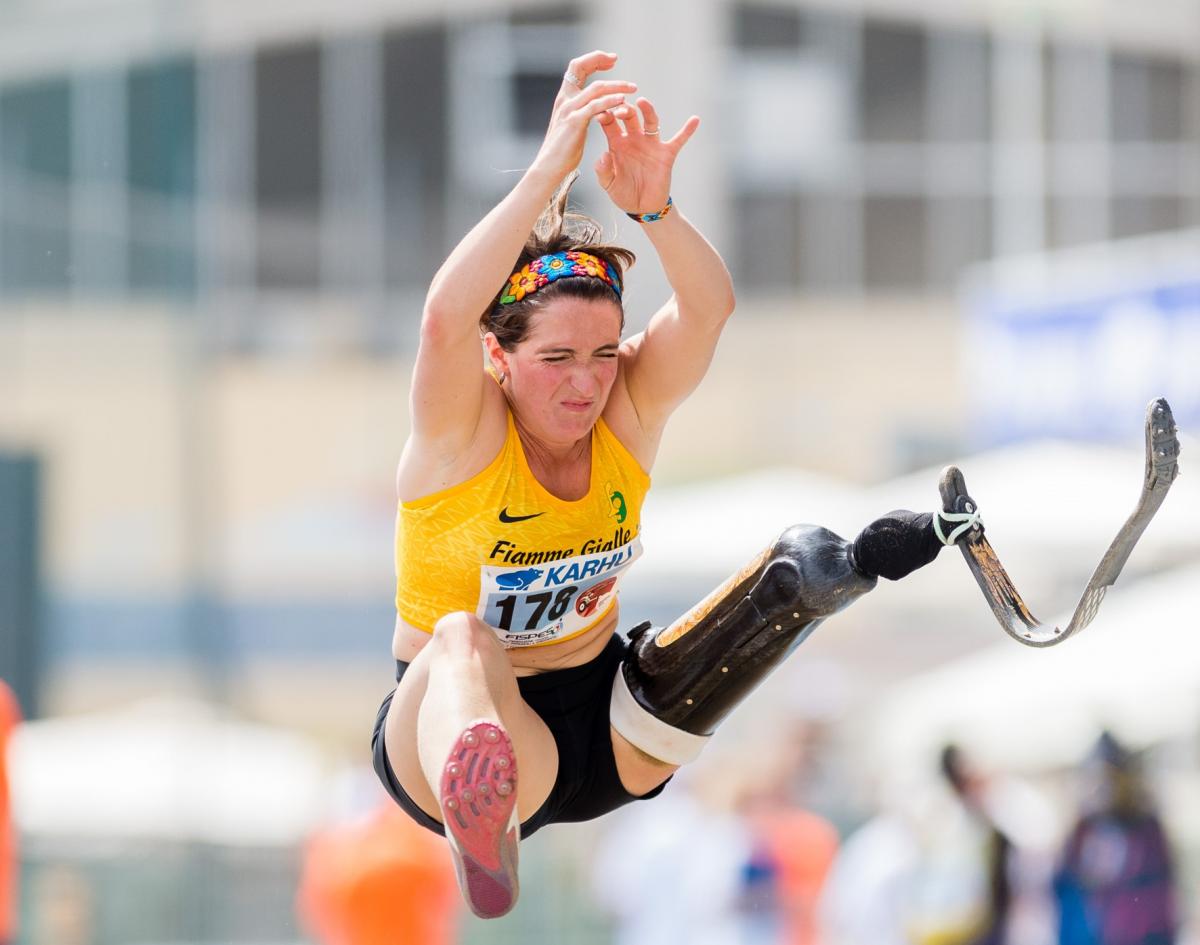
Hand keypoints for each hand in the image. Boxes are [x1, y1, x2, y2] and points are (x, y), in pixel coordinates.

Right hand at [533, 51, 636, 179]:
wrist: (548, 167)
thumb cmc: (561, 152)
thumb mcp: (571, 126)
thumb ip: (581, 113)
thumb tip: (594, 109)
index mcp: (564, 98)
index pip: (576, 68)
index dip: (592, 59)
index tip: (610, 60)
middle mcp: (565, 99)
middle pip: (581, 67)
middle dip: (599, 59)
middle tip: (616, 58)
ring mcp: (569, 109)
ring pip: (596, 88)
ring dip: (616, 85)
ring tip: (632, 87)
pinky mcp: (575, 122)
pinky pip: (596, 106)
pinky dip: (610, 101)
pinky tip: (623, 101)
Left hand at [593, 97, 698, 215]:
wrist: (642, 208)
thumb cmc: (623, 194)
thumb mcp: (609, 185)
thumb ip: (603, 171)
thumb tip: (604, 155)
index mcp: (617, 144)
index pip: (609, 123)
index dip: (604, 116)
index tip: (599, 113)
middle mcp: (634, 139)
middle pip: (629, 117)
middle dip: (624, 109)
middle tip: (620, 108)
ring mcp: (651, 145)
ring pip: (650, 121)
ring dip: (647, 110)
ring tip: (642, 102)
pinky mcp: (666, 153)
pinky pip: (679, 140)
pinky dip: (687, 130)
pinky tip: (695, 120)